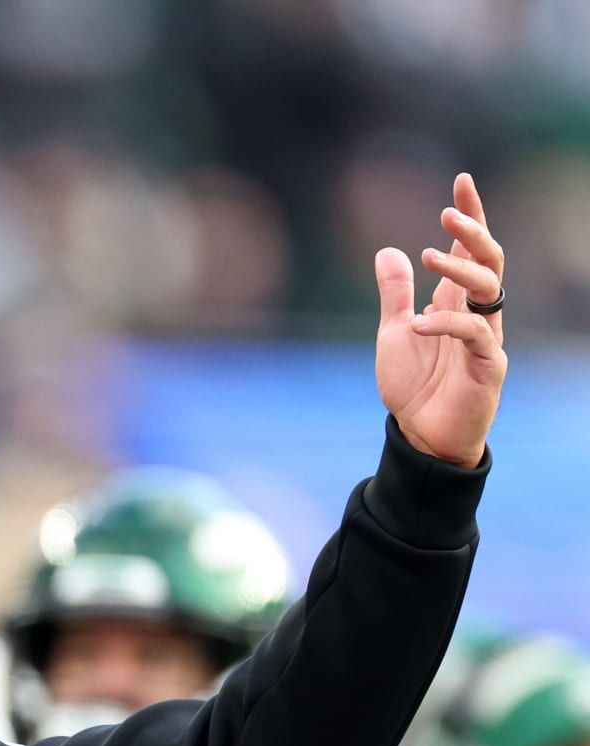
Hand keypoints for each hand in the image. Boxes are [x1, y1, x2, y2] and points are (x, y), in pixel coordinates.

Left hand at [374, 173, 505, 468]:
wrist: (420, 434)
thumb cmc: (415, 384)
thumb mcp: (393, 331)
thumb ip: (395, 294)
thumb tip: (388, 251)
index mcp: (456, 299)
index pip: (469, 249)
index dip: (470, 215)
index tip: (462, 180)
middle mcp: (476, 312)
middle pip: (488, 259)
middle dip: (472, 232)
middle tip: (448, 213)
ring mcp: (486, 336)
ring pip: (488, 288)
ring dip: (459, 268)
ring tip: (428, 255)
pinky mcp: (488, 364)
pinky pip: (476, 333)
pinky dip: (448, 322)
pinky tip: (421, 322)